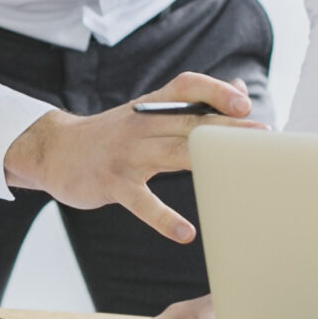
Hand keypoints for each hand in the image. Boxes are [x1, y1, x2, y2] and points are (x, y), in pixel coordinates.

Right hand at [1, 71, 261, 242]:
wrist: (53, 150)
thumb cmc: (110, 135)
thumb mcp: (144, 113)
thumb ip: (189, 103)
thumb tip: (239, 89)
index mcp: (149, 106)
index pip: (185, 86)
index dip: (215, 91)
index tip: (244, 104)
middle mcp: (139, 125)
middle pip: (190, 123)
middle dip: (228, 130)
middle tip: (264, 138)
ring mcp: (126, 154)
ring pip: (174, 154)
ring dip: (209, 163)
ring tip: (239, 173)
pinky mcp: (113, 184)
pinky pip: (143, 202)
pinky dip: (163, 218)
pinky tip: (185, 232)